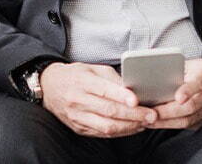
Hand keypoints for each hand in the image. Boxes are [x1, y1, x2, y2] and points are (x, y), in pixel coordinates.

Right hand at [38, 61, 155, 137]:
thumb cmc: (75, 75)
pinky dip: (120, 132)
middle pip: (109, 111)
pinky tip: (132, 128)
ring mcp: (78, 117)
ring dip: (129, 126)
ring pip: (106, 126)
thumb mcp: (92, 68)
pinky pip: (102, 133)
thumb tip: (132, 89)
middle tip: (151, 115)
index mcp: (82, 82)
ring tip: (145, 123)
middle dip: (133, 115)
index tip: (137, 100)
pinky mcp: (79, 128)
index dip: (122, 96)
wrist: (49, 87)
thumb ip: (112, 78)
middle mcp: (78, 100)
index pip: (104, 90)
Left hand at [149, 58, 201, 129]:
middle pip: (191, 107)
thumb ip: (177, 69)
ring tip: (149, 121)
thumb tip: (154, 76)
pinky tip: (160, 123)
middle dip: (168, 113)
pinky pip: (191, 126)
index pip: (198, 83)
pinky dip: (174, 125)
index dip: (188, 91)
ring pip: (190, 120)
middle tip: (150, 114)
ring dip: (167, 122)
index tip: (178, 97)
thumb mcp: (193, 63)